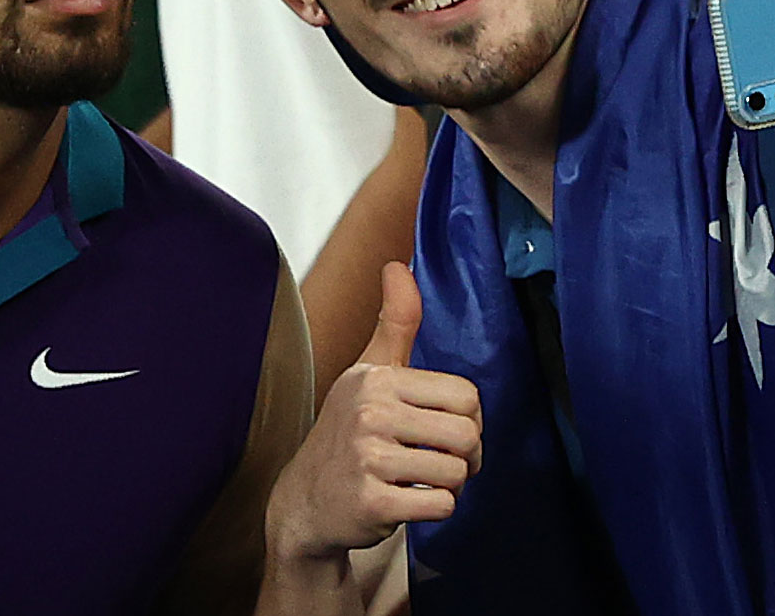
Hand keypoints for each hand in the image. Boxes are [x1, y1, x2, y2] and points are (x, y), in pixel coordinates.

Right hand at [265, 262, 481, 563]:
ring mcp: (368, 459)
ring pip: (456, 473)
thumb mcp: (367, 372)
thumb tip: (397, 264)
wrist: (306, 500)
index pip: (467, 396)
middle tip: (440, 462)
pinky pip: (440, 505)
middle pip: (467, 436)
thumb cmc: (347, 431)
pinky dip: (434, 509)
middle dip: (466, 457)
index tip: (444, 430)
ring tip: (423, 480)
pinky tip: (408, 501)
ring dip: (451, 485)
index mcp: (376, 379)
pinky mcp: (371, 502)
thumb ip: (394, 321)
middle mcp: (369, 414)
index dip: (469, 419)